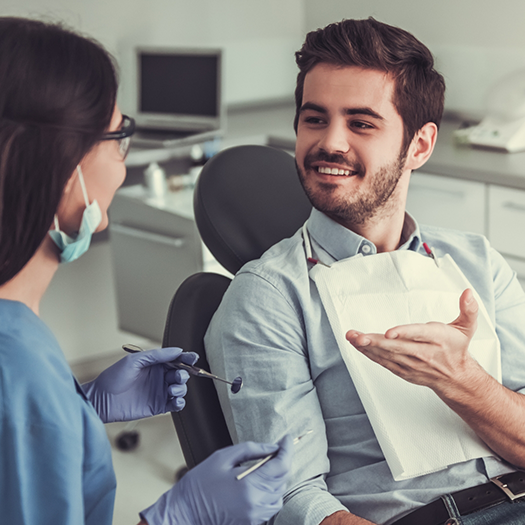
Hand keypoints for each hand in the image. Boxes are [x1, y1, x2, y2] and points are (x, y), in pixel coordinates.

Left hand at [82, 347, 197, 422]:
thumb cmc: (114, 377)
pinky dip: (179, 403)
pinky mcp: (158, 406)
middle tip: (177, 375)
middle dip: (184, 374)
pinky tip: (175, 400)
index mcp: (155, 364)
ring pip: (180, 389)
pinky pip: (175, 404)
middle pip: (181, 374)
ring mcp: (159, 392)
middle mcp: (159, 377)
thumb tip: (178, 350)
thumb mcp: (135, 360)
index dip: (186, 358)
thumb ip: (157, 355)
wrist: (101, 399)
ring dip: (181, 388)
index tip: (193, 358)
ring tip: (172, 389)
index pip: (176, 359)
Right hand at [140, 436, 292, 524]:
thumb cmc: (199, 484)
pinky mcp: (251, 522)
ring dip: (276, 478)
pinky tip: (257, 482)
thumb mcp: (223, 457)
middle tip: (274, 449)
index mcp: (250, 486)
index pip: (281, 466)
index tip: (286, 440)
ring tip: (263, 466)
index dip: (287, 450)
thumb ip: (251, 450)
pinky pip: (270, 505)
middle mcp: (256, 504)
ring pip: (279, 493)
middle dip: (281, 462)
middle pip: (282, 480)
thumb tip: (271, 447)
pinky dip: (269, 492)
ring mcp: (255, 516)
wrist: (184, 511)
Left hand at [346, 289, 479, 392]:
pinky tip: (358, 346)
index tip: (389, 333)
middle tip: (357, 336)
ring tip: (352, 338)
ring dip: (367, 347)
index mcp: (438, 339)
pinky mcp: (402, 370)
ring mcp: (411, 364)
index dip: (403, 333)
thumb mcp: (467, 328)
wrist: (456, 378)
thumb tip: (468, 292)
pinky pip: (383, 362)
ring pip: (387, 355)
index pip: (419, 335)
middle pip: (396, 347)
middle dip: (375, 342)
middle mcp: (423, 353)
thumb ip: (468, 310)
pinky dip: (369, 355)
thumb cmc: (456, 349)